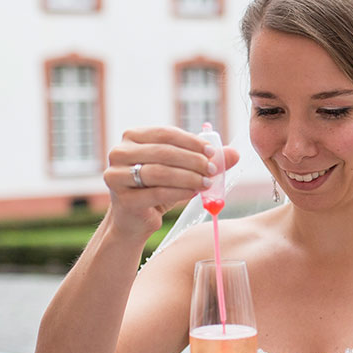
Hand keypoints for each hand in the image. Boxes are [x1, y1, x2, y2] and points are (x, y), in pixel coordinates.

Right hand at [104, 127, 240, 239]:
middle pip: (163, 152)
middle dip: (192, 160)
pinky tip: (194, 193)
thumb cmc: (156, 188)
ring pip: (159, 172)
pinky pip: (157, 192)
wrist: (133, 219)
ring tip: (207, 183)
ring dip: (188, 177)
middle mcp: (119, 153)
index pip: (165, 133)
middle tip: (213, 169)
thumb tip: (235, 153)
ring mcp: (116, 176)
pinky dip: (179, 192)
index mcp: (132, 137)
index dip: (191, 141)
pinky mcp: (123, 199)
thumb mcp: (180, 170)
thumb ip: (204, 159)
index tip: (213, 152)